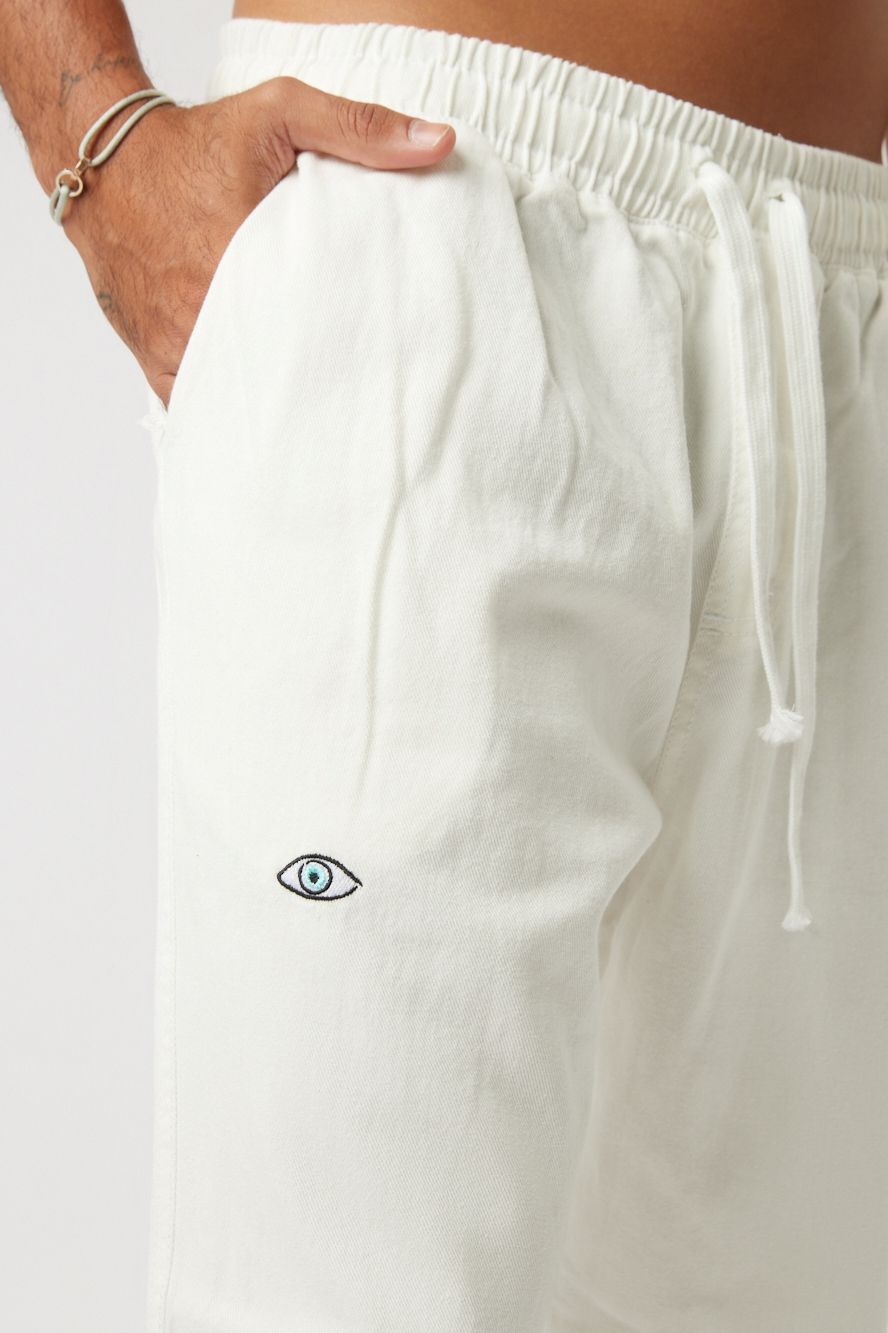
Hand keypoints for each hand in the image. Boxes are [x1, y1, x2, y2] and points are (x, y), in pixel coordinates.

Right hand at [63, 78, 454, 408]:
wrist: (105, 163)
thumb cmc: (193, 140)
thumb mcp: (280, 113)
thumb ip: (359, 128)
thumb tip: (440, 143)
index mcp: (239, 263)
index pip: (312, 332)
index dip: (351, 355)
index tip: (385, 367)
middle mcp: (203, 314)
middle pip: (278, 376)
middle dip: (320, 388)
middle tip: (366, 403)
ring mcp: (176, 345)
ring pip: (239, 399)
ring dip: (277, 406)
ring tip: (323, 419)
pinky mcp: (157, 361)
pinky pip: (199, 405)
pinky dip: (232, 412)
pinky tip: (270, 419)